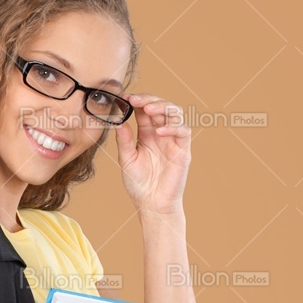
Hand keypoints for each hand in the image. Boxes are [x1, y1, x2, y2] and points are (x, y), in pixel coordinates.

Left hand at [113, 93, 192, 215]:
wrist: (152, 204)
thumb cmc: (139, 184)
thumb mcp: (127, 159)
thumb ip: (124, 141)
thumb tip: (118, 122)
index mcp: (146, 133)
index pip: (144, 110)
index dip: (137, 101)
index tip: (125, 98)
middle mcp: (161, 133)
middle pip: (161, 106)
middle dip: (149, 99)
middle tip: (135, 99)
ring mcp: (173, 140)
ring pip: (175, 113)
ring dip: (162, 107)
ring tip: (148, 109)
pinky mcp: (183, 150)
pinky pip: (183, 131)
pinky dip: (173, 127)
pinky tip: (159, 131)